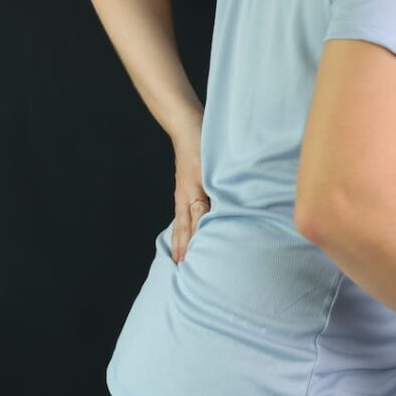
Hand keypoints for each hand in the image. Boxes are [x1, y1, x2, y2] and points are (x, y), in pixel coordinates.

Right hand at [170, 125, 208, 263]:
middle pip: (184, 230)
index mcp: (192, 196)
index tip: (194, 265)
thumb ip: (212, 196)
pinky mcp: (186, 188)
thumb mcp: (208, 171)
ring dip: (180, 242)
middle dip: (183, 250)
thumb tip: (216, 218)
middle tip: (183, 271)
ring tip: (179, 259)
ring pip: (181, 223)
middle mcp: (186, 198)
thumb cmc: (201, 145)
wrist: (188, 125)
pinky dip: (181, 228)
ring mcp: (184, 194)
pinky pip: (181, 214)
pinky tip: (184, 234)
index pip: (193, 229)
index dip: (194, 247)